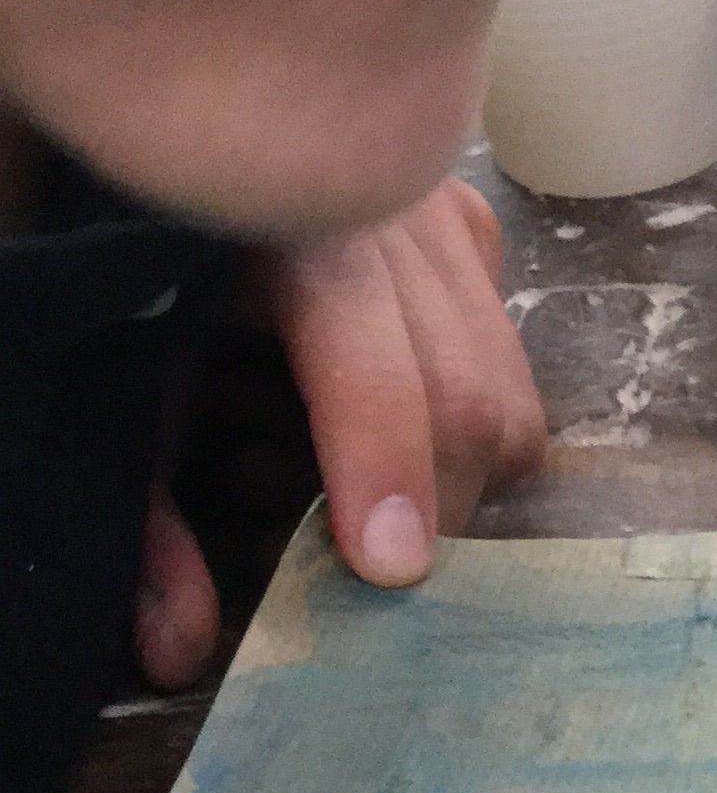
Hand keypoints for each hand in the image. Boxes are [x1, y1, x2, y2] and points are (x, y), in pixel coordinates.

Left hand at [137, 176, 546, 687]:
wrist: (184, 133)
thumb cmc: (154, 274)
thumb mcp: (130, 393)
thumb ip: (150, 522)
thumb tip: (177, 658)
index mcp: (290, 236)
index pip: (375, 367)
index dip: (384, 471)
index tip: (388, 568)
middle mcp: (389, 220)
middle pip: (467, 403)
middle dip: (429, 510)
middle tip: (358, 557)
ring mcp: (441, 221)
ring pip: (508, 402)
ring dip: (449, 479)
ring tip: (345, 475)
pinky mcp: (470, 231)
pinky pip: (509, 364)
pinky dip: (461, 425)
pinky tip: (379, 412)